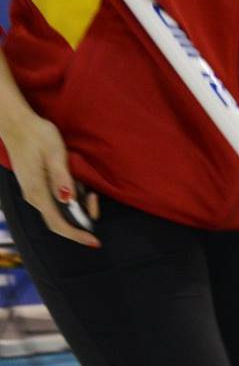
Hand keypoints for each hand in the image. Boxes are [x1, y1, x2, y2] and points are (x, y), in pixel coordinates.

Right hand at [0, 111, 97, 247]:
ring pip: (60, 210)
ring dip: (78, 204)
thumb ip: (62, 177)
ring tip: (87, 188)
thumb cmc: (37, 135)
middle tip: (94, 198)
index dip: (77, 235)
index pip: (58, 223)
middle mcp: (33, 196)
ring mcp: (34, 192)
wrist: (16, 123)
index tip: (95, 242)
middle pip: (60, 220)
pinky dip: (71, 197)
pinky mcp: (36, 186)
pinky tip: (76, 182)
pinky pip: (56, 199)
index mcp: (37, 191)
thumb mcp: (54, 153)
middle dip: (82, 218)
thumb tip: (68, 199)